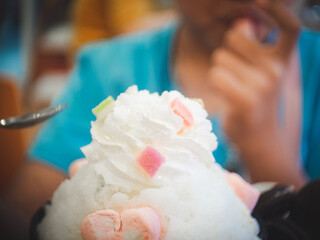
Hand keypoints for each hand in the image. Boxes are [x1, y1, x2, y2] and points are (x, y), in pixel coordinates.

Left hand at [208, 0, 306, 186]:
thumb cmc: (255, 101)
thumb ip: (254, 47)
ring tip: (233, 88)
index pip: (289, 26)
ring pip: (220, 58)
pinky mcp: (245, 99)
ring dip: (220, 71)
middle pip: (233, 37)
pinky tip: (227, 96)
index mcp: (283, 60)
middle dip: (227, 52)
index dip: (277, 9)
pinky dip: (215, 83)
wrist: (260, 139)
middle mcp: (276, 69)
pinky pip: (215, 75)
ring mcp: (262, 84)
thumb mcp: (261, 73)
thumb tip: (240, 21)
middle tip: (236, 74)